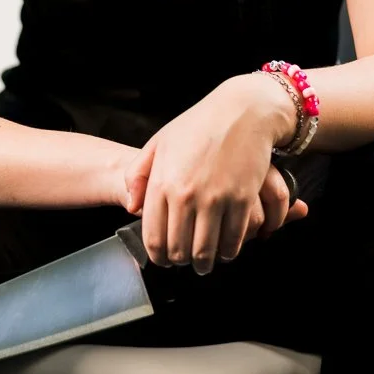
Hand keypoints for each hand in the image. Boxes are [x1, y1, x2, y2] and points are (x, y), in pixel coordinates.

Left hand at [117, 80, 308, 272]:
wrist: (242, 111)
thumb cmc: (199, 125)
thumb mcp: (159, 143)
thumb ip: (138, 175)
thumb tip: (131, 207)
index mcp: (162, 183)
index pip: (154, 238)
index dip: (159, 257)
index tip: (165, 260)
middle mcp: (186, 195)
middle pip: (179, 251)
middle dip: (181, 262)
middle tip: (186, 260)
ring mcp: (215, 199)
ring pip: (206, 252)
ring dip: (205, 263)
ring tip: (206, 261)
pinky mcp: (242, 200)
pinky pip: (233, 240)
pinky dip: (228, 251)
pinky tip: (226, 248)